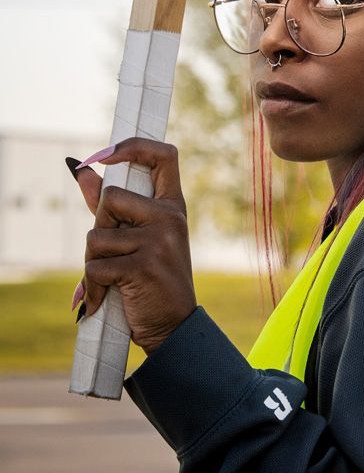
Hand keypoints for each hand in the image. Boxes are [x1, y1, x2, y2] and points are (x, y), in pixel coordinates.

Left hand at [71, 139, 196, 354]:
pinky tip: (107, 298)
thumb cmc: (154, 279)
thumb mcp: (140, 238)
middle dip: (99, 224)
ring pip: (96, 234)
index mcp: (173, 206)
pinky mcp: (143, 266)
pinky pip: (94, 265)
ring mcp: (159, 240)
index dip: (134, 146)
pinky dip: (93, 286)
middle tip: (114, 251)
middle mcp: (170, 217)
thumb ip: (111, 205)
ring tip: (114, 278)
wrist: (173, 325)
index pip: (164, 156)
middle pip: (111, 197)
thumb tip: (80, 169)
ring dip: (94, 260)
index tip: (107, 154)